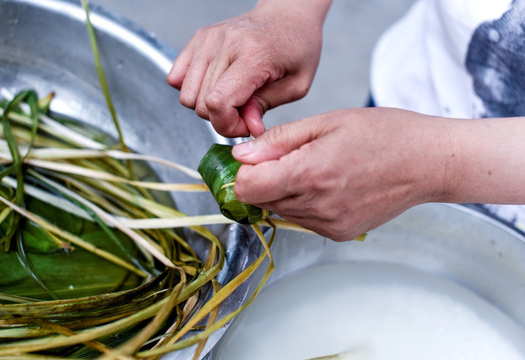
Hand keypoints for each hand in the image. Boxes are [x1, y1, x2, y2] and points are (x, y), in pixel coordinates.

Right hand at [167, 1, 330, 136]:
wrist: (287, 15)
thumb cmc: (296, 48)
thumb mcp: (297, 84)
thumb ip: (266, 107)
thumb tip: (246, 128)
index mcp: (253, 55)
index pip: (218, 102)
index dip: (226, 125)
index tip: (244, 126)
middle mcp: (226, 43)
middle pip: (200, 104)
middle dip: (221, 118)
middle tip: (244, 112)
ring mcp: (208, 39)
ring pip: (186, 95)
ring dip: (207, 106)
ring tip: (232, 99)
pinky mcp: (198, 38)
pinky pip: (176, 78)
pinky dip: (193, 90)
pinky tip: (215, 86)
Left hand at [231, 107, 450, 240]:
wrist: (429, 163)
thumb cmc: (385, 134)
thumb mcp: (327, 122)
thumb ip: (278, 141)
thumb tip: (241, 156)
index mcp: (309, 174)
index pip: (246, 188)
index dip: (243, 172)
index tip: (253, 159)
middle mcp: (316, 206)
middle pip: (261, 201)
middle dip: (264, 179)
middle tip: (288, 156)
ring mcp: (329, 224)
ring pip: (280, 212)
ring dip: (284, 191)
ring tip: (315, 167)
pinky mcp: (341, 233)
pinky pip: (304, 220)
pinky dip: (305, 204)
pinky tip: (328, 184)